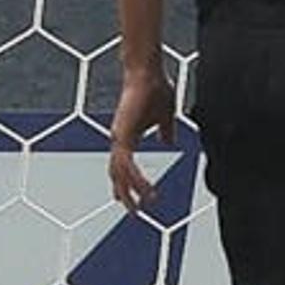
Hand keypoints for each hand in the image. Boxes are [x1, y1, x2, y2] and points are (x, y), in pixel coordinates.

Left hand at [107, 68, 174, 210]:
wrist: (148, 74)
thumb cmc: (155, 89)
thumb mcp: (165, 115)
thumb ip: (165, 129)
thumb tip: (167, 141)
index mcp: (127, 135)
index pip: (122, 164)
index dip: (125, 182)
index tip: (129, 198)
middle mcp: (119, 138)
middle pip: (117, 174)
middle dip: (125, 193)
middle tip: (134, 211)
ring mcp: (118, 137)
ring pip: (120, 174)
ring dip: (132, 192)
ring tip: (143, 206)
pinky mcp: (122, 136)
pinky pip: (127, 166)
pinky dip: (136, 181)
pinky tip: (146, 191)